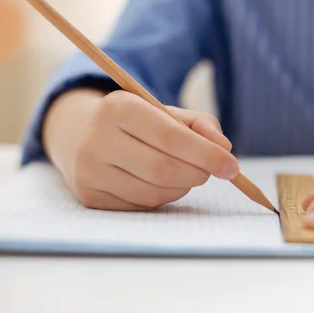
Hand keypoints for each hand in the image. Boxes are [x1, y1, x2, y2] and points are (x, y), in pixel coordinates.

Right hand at [43, 89, 238, 210]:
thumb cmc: (135, 122)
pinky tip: (163, 182)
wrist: (80, 133)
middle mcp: (97, 139)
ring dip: (183, 187)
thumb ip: (200, 125)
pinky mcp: (90, 196)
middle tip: (214, 171)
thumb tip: (224, 149)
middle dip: (199, 173)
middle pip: (164, 169)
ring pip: (155, 192)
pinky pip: (142, 205)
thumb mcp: (165, 112)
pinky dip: (164, 196)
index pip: (171, 137)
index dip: (207, 154)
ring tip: (186, 173)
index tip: (232, 166)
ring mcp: (89, 171)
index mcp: (118, 107)